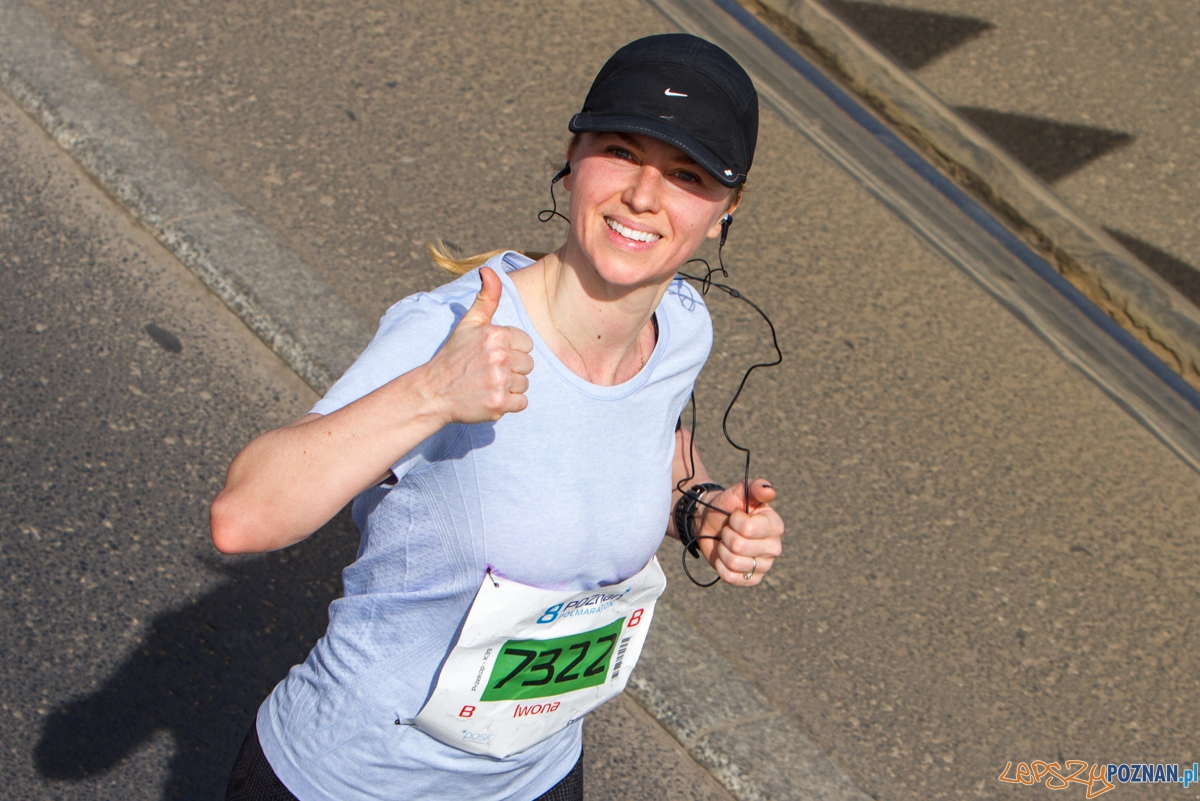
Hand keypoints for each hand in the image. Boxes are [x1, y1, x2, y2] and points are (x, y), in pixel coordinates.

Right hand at [423, 267, 534, 423]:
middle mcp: (500, 357)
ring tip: (487, 384)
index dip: (511, 351)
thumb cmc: (453, 356)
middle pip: (528, 365)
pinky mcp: (499, 403)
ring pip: (524, 384)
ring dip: (510, 387)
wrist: (433, 391)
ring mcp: (499, 381)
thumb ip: (486, 298)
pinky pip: (521, 403)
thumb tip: (489, 270)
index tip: (492, 356)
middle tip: (488, 371)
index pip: (526, 344)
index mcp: (495, 335)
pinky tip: (490, 397)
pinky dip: (509, 404)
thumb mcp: (468, 323)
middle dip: (512, 369)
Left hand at [695, 479, 782, 585]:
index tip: (735, 516)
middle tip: (729, 530)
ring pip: (733, 562)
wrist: (712, 523)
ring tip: (726, 543)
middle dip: (726, 535)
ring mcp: (765, 565)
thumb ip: (755, 487)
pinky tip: (724, 557)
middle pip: (739, 546)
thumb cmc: (728, 506)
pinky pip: (731, 577)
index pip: (748, 529)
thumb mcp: (738, 492)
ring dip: (722, 550)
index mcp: (775, 525)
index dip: (734, 521)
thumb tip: (769, 491)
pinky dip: (721, 566)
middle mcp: (774, 547)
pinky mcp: (752, 579)